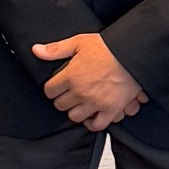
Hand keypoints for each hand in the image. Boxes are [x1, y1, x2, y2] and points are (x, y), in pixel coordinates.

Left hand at [30, 33, 147, 130]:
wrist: (132, 54)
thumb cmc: (108, 47)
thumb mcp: (78, 42)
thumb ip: (56, 49)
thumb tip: (36, 50)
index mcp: (71, 76)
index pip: (49, 91)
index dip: (51, 88)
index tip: (56, 87)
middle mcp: (81, 92)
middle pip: (60, 105)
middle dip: (62, 99)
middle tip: (68, 94)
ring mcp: (96, 102)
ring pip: (74, 117)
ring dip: (75, 111)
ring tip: (79, 103)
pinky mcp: (111, 109)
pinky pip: (97, 125)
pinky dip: (92, 123)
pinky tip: (91, 116)